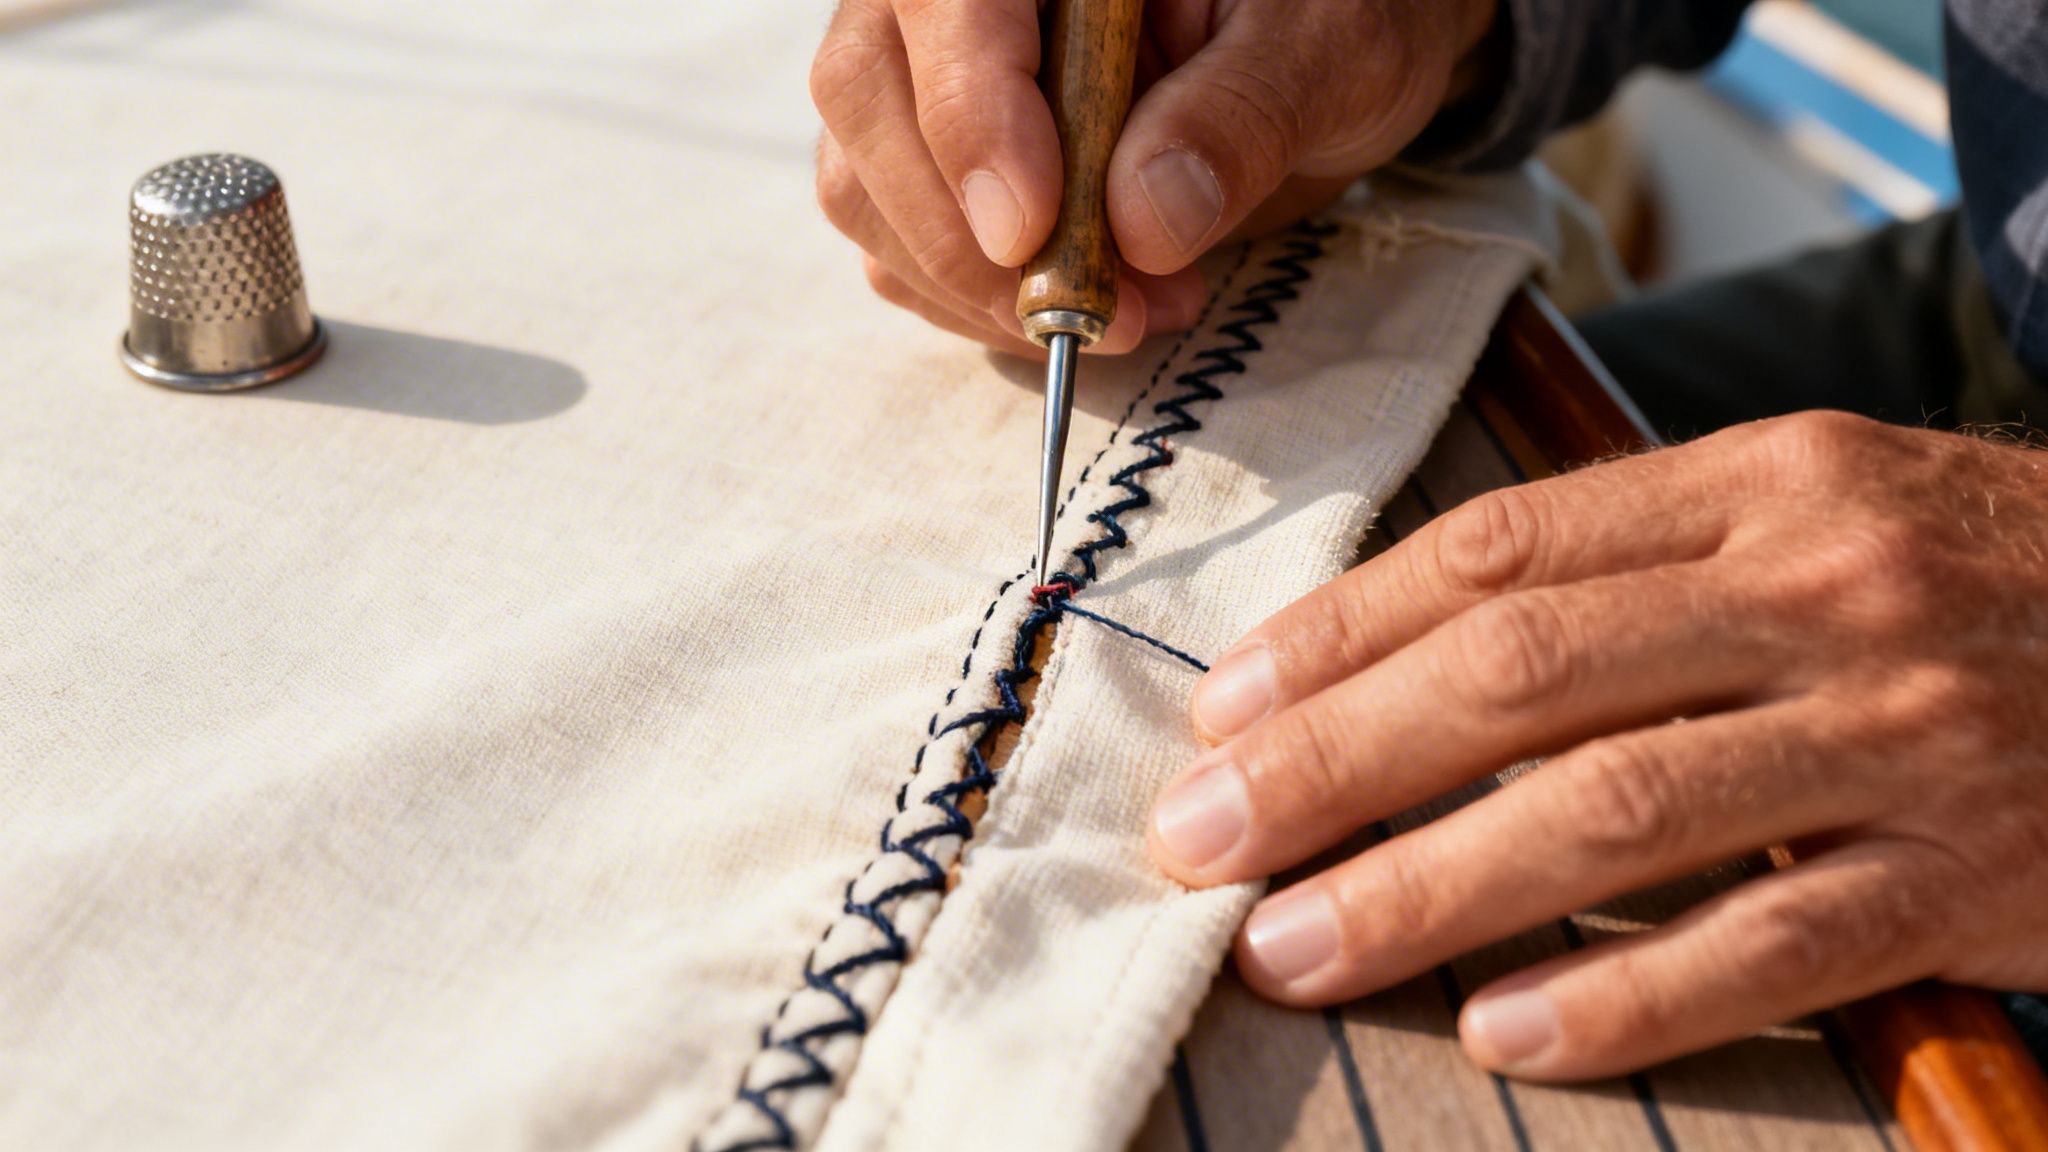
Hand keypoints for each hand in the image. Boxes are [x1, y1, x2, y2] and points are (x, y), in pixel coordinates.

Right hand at [809, 0, 1497, 356]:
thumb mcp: (1334, 51)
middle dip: (964, 233)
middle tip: (1097, 311)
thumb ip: (1242, 117)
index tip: (1030, 229)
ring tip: (1130, 311)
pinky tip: (1082, 313)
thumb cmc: (1333, 22)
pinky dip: (972, 308)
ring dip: (974, 287)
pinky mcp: (937, 165)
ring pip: (863, 182)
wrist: (1327, 58)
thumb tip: (1142, 219)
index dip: (971, 118)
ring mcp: (930, 76)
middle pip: (867, 94)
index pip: (947, 5)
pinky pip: (895, 246)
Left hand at [1147, 411, 2047, 1079]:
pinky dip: (1627, 994)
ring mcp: (1901, 733)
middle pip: (1520, 670)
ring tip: (1294, 946)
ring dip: (1428, 887)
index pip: (1500, 548)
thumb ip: (1645, 562)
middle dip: (1334, 761)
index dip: (1338, 632)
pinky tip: (1508, 1033)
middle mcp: (1824, 588)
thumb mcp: (1827, 517)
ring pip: (1616, 809)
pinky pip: (1772, 942)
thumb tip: (1407, 649)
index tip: (1222, 712)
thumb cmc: (1988, 588)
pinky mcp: (1970, 873)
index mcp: (1769, 484)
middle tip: (1199, 836)